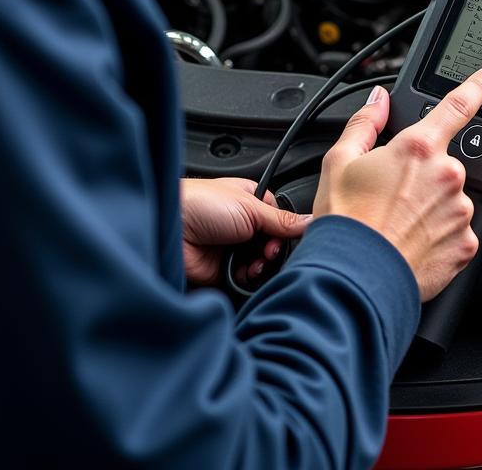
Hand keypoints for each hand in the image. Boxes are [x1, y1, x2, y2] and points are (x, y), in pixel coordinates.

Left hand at [180, 177, 311, 286]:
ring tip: (256, 260)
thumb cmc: (201, 203)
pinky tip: (245, 270)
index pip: (280, 220)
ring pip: (261, 264)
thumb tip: (310, 222)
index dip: (285, 230)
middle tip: (268, 249)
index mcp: (250, 201)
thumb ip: (282, 219)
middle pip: (273, 244)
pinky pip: (246, 280)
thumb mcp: (250, 206)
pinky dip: (249, 278)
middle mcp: (243, 225)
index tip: (285, 236)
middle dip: (274, 250)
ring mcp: (233, 248)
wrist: (171, 226)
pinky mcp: (223, 271)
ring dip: (262, 265)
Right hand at [312, 66, 481, 301]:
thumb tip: (378, 100)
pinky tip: (413, 243)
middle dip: (424, 176)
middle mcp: (448, 175)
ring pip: (451, 199)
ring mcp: (461, 210)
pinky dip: (439, 236)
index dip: (478, 86)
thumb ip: (364, 123)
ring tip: (399, 225)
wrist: (355, 279)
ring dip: (432, 207)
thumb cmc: (346, 222)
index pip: (458, 106)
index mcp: (419, 148)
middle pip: (444, 164)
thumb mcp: (339, 161)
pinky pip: (457, 232)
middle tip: (393, 198)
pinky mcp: (467, 244)